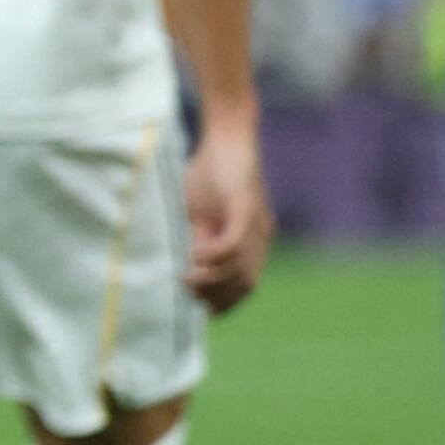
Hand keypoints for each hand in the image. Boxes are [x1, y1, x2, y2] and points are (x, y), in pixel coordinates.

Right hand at [182, 115, 272, 311]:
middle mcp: (259, 237)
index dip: (225, 302)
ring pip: (240, 268)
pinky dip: (214, 256)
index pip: (244, 284)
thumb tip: (186, 267)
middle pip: (245, 283)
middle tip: (187, 295)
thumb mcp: (199, 212)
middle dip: (216, 297)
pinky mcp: (244, 207)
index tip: (199, 309)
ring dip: (212, 280)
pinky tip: (194, 259)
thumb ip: (198, 238)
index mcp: (251, 241)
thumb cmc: (210, 172)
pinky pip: (234, 243)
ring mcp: (254, 224)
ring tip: (185, 280)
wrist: (229, 135)